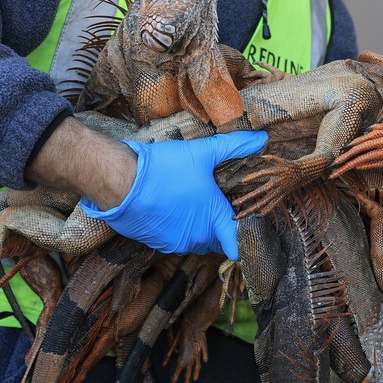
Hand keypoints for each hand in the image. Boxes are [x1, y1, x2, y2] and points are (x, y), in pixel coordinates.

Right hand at [79, 131, 266, 258]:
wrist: (121, 182)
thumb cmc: (164, 169)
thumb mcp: (203, 152)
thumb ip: (235, 146)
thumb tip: (261, 138)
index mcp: (214, 219)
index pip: (237, 244)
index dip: (244, 237)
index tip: (244, 227)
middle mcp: (198, 237)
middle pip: (217, 240)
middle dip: (219, 226)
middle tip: (216, 204)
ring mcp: (176, 243)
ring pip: (196, 240)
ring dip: (198, 228)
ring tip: (193, 204)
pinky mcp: (157, 243)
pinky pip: (176, 240)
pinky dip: (178, 229)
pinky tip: (173, 208)